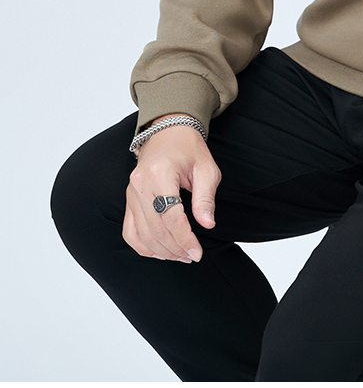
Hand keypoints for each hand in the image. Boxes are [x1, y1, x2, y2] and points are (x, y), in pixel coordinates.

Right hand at [123, 119, 220, 262]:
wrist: (168, 131)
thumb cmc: (189, 148)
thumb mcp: (206, 169)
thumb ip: (205, 197)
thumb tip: (207, 224)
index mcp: (160, 173)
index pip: (171, 217)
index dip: (184, 239)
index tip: (197, 252)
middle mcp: (140, 184)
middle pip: (155, 228)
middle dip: (175, 248)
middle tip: (192, 256)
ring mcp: (131, 192)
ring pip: (141, 234)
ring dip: (161, 251)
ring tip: (180, 256)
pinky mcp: (129, 199)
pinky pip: (130, 231)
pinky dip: (143, 246)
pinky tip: (160, 252)